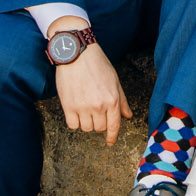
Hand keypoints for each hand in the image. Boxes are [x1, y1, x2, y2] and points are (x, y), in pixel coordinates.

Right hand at [51, 19, 132, 144]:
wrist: (76, 53)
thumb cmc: (97, 64)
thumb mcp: (114, 80)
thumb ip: (121, 100)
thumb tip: (128, 116)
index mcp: (112, 99)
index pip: (114, 126)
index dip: (112, 137)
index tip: (110, 142)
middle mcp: (98, 106)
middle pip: (99, 128)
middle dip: (99, 123)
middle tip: (95, 111)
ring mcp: (82, 107)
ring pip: (86, 128)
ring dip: (86, 122)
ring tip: (85, 109)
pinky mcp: (68, 106)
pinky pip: (72, 124)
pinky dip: (74, 121)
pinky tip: (75, 111)